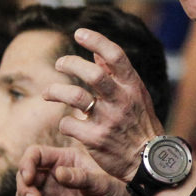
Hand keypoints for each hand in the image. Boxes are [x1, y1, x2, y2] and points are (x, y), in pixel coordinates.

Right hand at [14, 141, 174, 195]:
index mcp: (64, 159)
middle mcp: (53, 176)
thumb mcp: (101, 183)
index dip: (27, 163)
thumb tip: (59, 173)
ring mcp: (50, 195)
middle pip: (25, 177)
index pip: (35, 154)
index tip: (29, 177)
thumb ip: (81, 177)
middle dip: (24, 188)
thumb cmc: (116, 191)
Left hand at [43, 28, 164, 179]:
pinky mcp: (95, 139)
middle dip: (70, 64)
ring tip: (48, 93)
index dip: (96, 40)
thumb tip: (95, 51)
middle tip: (59, 64)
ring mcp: (108, 120)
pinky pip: (68, 123)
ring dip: (55, 91)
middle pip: (92, 73)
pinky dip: (64, 121)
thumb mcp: (136, 96)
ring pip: (75, 96)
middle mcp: (121, 101)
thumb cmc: (139, 124)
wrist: (147, 162)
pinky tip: (67, 123)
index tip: (79, 33)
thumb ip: (115, 74)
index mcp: (132, 87)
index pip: (116, 56)